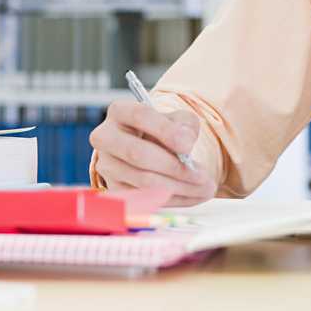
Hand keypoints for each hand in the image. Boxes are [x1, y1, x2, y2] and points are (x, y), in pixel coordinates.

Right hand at [89, 100, 216, 206]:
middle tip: (203, 175)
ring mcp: (107, 165)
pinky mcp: (114, 188)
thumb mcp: (177, 120)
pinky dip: (174, 199)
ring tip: (205, 188)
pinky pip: (145, 198)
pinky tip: (193, 195)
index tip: (188, 145)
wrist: (148, 148)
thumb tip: (185, 143)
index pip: (139, 116)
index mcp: (120, 111)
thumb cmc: (162, 131)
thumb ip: (185, 125)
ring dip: (179, 187)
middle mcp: (105, 137)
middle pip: (138, 154)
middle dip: (175, 167)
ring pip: (143, 181)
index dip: (165, 131)